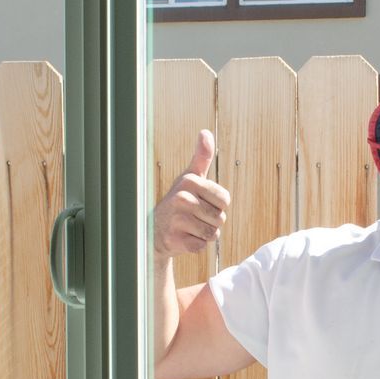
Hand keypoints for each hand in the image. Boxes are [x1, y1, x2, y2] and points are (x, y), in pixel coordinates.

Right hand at [154, 129, 229, 258]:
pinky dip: (196, 245)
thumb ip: (201, 157)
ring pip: (212, 233)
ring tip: (189, 227)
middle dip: (211, 221)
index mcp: (189, 182)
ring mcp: (177, 220)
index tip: (201, 202)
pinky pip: (202, 246)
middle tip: (194, 217)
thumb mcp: (190, 177)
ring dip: (204, 234)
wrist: (154, 229)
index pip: (225, 199)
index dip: (217, 205)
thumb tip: (205, 132)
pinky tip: (184, 237)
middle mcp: (181, 198)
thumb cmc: (178, 201)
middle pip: (220, 218)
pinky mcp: (175, 240)